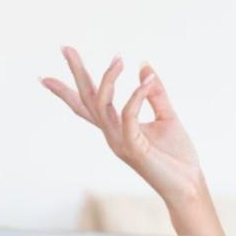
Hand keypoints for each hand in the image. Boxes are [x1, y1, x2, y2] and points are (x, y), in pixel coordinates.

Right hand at [41, 47, 204, 204]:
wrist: (189, 187)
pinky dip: (135, 96)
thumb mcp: (167, 116)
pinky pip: (127, 116)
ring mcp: (119, 142)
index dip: (66, 91)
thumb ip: (154, 93)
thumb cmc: (178, 157)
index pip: (87, 106)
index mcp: (117, 128)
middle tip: (65, 48)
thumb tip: (144, 67)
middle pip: (87, 100)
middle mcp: (113, 134)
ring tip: (118, 59)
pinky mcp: (133, 147)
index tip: (45, 76)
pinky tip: (147, 82)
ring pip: (102, 105)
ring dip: (108, 79)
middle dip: (77, 73)